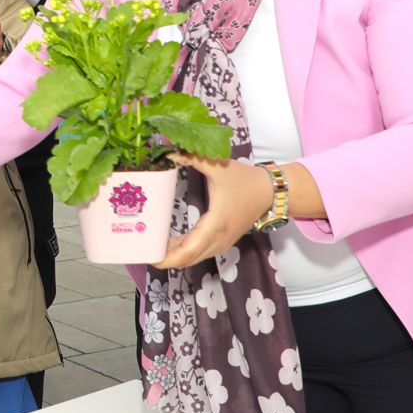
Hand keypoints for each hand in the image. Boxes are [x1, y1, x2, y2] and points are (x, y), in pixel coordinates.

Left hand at [152, 154, 274, 269]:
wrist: (269, 192)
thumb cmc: (244, 180)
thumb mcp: (218, 165)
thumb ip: (192, 158)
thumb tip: (168, 153)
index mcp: (216, 224)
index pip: (189, 250)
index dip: (168, 258)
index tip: (149, 257)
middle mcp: (218, 239)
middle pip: (188, 259)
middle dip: (165, 258)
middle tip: (142, 248)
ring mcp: (222, 243)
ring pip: (194, 258)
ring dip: (174, 255)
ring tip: (152, 244)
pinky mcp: (223, 242)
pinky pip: (200, 253)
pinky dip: (184, 252)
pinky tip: (169, 243)